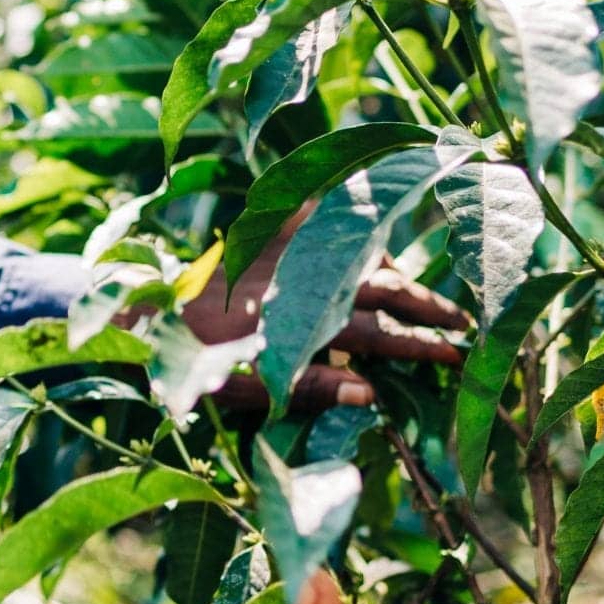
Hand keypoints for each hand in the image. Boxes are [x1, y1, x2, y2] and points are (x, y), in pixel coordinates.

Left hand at [185, 223, 469, 413]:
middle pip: (381, 287)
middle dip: (425, 305)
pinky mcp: (265, 226)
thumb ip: (313, 387)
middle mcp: (301, 275)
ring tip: (415, 291)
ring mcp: (285, 246)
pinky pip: (319, 210)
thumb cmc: (192, 361)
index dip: (419, 345)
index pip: (377, 334)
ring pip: (360, 247)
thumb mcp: (250, 386)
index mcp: (300, 320)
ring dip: (392, 269)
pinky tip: (367, 233)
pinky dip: (349, 220)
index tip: (457, 355)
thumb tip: (373, 393)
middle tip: (463, 322)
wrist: (140, 309)